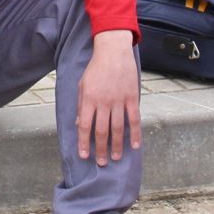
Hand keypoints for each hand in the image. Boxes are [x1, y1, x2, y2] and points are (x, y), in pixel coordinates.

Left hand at [76, 32, 140, 166]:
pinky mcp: (131, 98)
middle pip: (102, 131)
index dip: (83, 142)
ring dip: (116, 145)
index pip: (84, 126)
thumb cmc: (96, 68)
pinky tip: (135, 146)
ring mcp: (118, 100)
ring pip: (118, 128)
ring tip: (115, 158)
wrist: (113, 51)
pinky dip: (135, 134)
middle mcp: (103, 102)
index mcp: (89, 99)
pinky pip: (134, 119)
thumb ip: (81, 105)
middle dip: (100, 149)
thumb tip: (78, 124)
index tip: (84, 155)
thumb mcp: (82, 85)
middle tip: (101, 163)